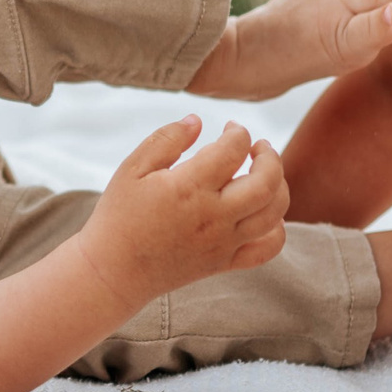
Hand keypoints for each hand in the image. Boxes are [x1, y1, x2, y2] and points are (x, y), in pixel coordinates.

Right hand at [80, 117, 288, 305]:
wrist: (113, 271)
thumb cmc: (119, 216)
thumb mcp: (132, 168)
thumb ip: (167, 139)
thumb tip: (197, 120)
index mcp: (188, 188)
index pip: (233, 149)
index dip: (238, 131)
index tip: (229, 128)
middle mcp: (213, 217)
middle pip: (267, 181)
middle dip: (269, 155)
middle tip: (257, 146)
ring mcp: (223, 243)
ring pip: (275, 212)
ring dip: (279, 185)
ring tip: (264, 173)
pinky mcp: (225, 263)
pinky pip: (268, 249)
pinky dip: (277, 228)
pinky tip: (263, 211)